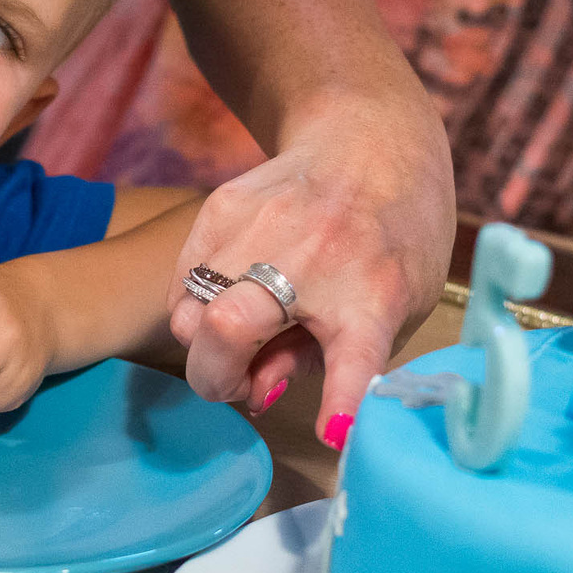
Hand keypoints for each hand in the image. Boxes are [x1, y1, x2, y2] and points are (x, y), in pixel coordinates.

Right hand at [169, 96, 451, 442]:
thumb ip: (325, 358)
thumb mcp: (391, 308)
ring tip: (237, 335)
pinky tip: (229, 295)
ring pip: (187, 312)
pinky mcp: (220, 208)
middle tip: (236, 382)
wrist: (370, 140)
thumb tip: (256, 392)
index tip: (334, 432)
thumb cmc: (390, 240)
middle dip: (215, 378)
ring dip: (202, 343)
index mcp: (371, 300)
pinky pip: (181, 280)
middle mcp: (313, 261)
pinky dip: (194, 305)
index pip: (354, 359)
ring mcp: (257, 229)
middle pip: (225, 330)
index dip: (341, 401)